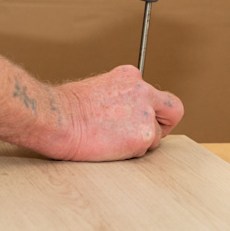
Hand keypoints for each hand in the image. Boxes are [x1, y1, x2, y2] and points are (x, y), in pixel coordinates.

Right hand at [39, 65, 183, 161]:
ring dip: (137, 143)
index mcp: (130, 76)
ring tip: (109, 141)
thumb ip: (117, 99)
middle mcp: (143, 90)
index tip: (137, 120)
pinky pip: (145, 151)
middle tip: (144, 136)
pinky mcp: (144, 135)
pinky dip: (129, 154)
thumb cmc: (64, 109)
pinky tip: (109, 147)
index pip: (153, 94)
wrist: (57, 118)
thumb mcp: (95, 90)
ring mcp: (145, 113)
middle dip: (163, 125)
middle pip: (173, 110)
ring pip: (156, 136)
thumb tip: (121, 115)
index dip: (149, 110)